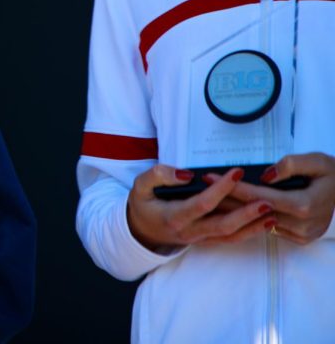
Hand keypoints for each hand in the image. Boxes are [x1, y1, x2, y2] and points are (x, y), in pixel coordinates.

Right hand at [127, 164, 273, 250]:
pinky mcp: (206, 241)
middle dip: (246, 214)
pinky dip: (249, 232)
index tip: (237, 173)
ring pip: (230, 235)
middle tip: (267, 201)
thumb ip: (159, 175)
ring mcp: (199, 239)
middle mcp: (189, 231)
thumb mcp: (140, 186)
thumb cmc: (143, 205)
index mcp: (174, 216)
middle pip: (223, 225)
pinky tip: (264, 223)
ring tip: (273, 213)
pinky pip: (229, 239)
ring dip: (253, 226)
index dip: (221, 189)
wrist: (141, 231)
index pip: (202, 204)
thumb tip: (187, 174)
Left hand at [214, 153, 334, 245]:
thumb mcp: (316, 161)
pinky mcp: (301, 238)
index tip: (210, 177)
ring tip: (212, 196)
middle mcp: (300, 224)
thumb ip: (290, 165)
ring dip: (237, 211)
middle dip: (226, 199)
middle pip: (254, 212)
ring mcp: (301, 234)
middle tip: (201, 187)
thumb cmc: (332, 174)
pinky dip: (254, 219)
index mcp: (303, 204)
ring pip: (260, 222)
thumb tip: (264, 175)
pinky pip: (271, 228)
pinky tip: (236, 209)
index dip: (233, 186)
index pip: (259, 196)